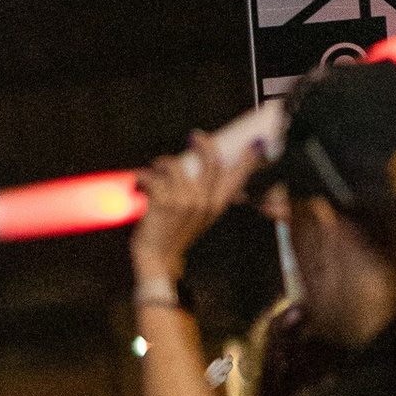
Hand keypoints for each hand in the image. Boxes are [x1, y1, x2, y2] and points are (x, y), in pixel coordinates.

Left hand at [131, 130, 252, 285]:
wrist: (157, 259)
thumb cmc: (175, 235)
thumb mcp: (200, 218)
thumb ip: (207, 197)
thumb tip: (206, 170)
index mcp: (216, 206)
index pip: (237, 179)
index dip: (248, 160)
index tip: (257, 145)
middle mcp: (204, 202)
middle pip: (212, 162)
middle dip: (204, 143)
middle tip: (195, 136)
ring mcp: (184, 201)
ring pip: (175, 165)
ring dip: (162, 162)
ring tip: (156, 169)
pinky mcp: (163, 202)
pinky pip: (152, 176)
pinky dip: (142, 176)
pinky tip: (139, 182)